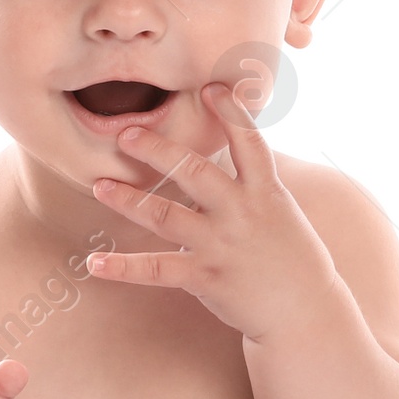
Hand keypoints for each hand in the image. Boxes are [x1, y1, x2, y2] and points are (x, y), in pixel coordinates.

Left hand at [85, 82, 340, 341]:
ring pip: (165, 216)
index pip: (249, 142)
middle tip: (124, 134)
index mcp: (266, 191)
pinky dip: (122, 268)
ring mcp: (221, 245)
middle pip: (194, 172)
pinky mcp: (205, 278)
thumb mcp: (281, 210)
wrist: (304, 312)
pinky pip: (155, 270)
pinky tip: (94, 263)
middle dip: (157, 150)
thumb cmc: (291, 257)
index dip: (231, 113)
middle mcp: (242, 213)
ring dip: (128, 200)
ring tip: (100, 185)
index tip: (210, 86)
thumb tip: (231, 148)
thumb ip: (252, 182)